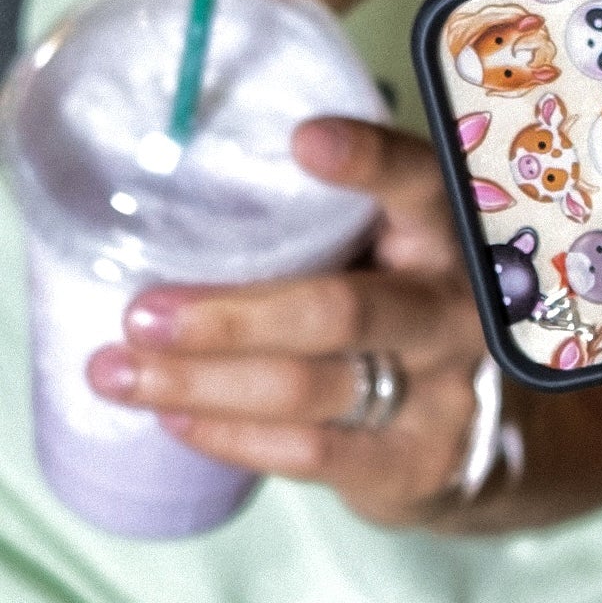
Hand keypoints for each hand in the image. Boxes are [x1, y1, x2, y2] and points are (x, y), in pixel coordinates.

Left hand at [87, 119, 492, 527]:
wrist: (482, 429)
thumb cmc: (397, 307)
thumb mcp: (386, 250)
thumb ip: (325, 221)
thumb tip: (177, 185)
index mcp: (446, 231)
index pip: (417, 183)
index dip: (369, 162)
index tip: (304, 141)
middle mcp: (457, 307)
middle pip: (340, 309)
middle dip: (227, 316)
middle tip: (140, 315)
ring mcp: (445, 389)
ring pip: (308, 388)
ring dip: (200, 383)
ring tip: (118, 374)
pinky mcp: (418, 461)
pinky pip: (310, 452)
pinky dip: (230, 436)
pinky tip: (175, 418)